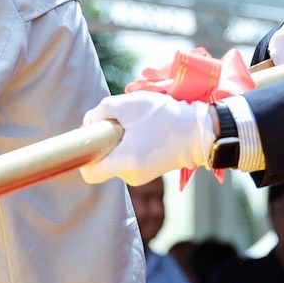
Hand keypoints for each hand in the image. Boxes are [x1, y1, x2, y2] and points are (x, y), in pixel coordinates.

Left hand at [78, 91, 212, 185]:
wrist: (200, 130)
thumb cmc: (164, 116)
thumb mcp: (128, 105)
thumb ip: (100, 112)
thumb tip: (88, 124)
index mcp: (124, 163)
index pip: (90, 173)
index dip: (83, 156)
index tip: (90, 138)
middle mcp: (131, 176)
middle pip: (103, 162)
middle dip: (105, 141)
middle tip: (119, 122)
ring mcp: (141, 177)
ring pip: (116, 159)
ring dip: (119, 141)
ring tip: (137, 124)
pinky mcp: (149, 171)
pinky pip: (129, 159)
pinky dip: (130, 145)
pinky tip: (145, 131)